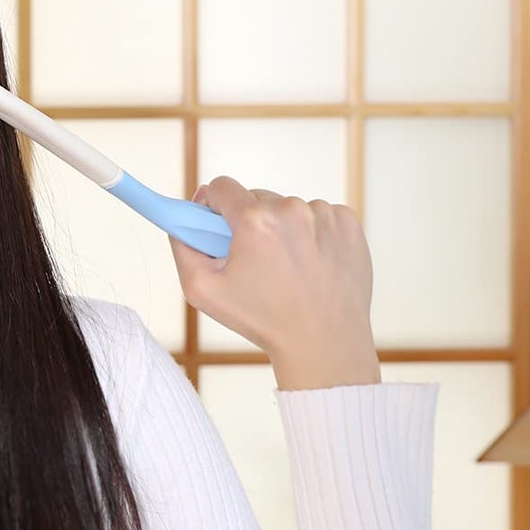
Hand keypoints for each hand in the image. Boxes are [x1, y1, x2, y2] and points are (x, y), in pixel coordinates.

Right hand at [169, 176, 381, 390]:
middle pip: (255, 198)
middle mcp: (292, 209)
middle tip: (252, 258)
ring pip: (287, 208)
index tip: (215, 225)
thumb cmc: (263, 320)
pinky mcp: (348, 223)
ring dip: (280, 228)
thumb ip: (182, 248)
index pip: (222, 187)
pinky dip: (310, 233)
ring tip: (286, 267)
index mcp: (255, 221)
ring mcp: (325, 214)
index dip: (212, 206)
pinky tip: (309, 263)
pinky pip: (317, 215)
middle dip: (247, 222)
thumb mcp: (202, 291)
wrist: (323, 342)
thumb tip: (181, 222)